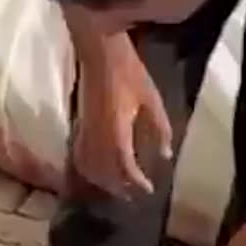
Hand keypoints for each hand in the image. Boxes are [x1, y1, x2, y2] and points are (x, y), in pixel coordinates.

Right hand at [73, 32, 173, 197]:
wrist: (99, 51)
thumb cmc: (128, 72)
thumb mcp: (151, 100)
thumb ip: (159, 129)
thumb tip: (165, 155)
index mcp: (116, 132)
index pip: (124, 166)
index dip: (136, 181)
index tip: (148, 189)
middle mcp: (97, 136)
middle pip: (104, 172)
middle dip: (119, 186)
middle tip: (134, 194)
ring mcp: (85, 130)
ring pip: (90, 166)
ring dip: (103, 180)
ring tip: (118, 186)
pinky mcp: (80, 124)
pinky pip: (81, 154)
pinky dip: (89, 167)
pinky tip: (98, 169)